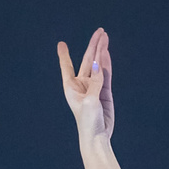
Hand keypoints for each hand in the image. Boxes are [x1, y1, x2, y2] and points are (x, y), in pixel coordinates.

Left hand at [56, 28, 113, 144]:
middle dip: (93, 45)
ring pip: (98, 65)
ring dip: (102, 51)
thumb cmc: (88, 121)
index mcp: (71, 87)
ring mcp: (94, 87)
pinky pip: (106, 74)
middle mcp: (81, 85)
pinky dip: (107, 63)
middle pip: (87, 60)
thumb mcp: (91, 100)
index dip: (64, 55)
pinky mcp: (105, 92)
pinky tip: (107, 52)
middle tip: (100, 31)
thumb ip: (96, 80)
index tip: (61, 44)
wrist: (97, 137)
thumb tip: (99, 63)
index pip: (66, 66)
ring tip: (105, 36)